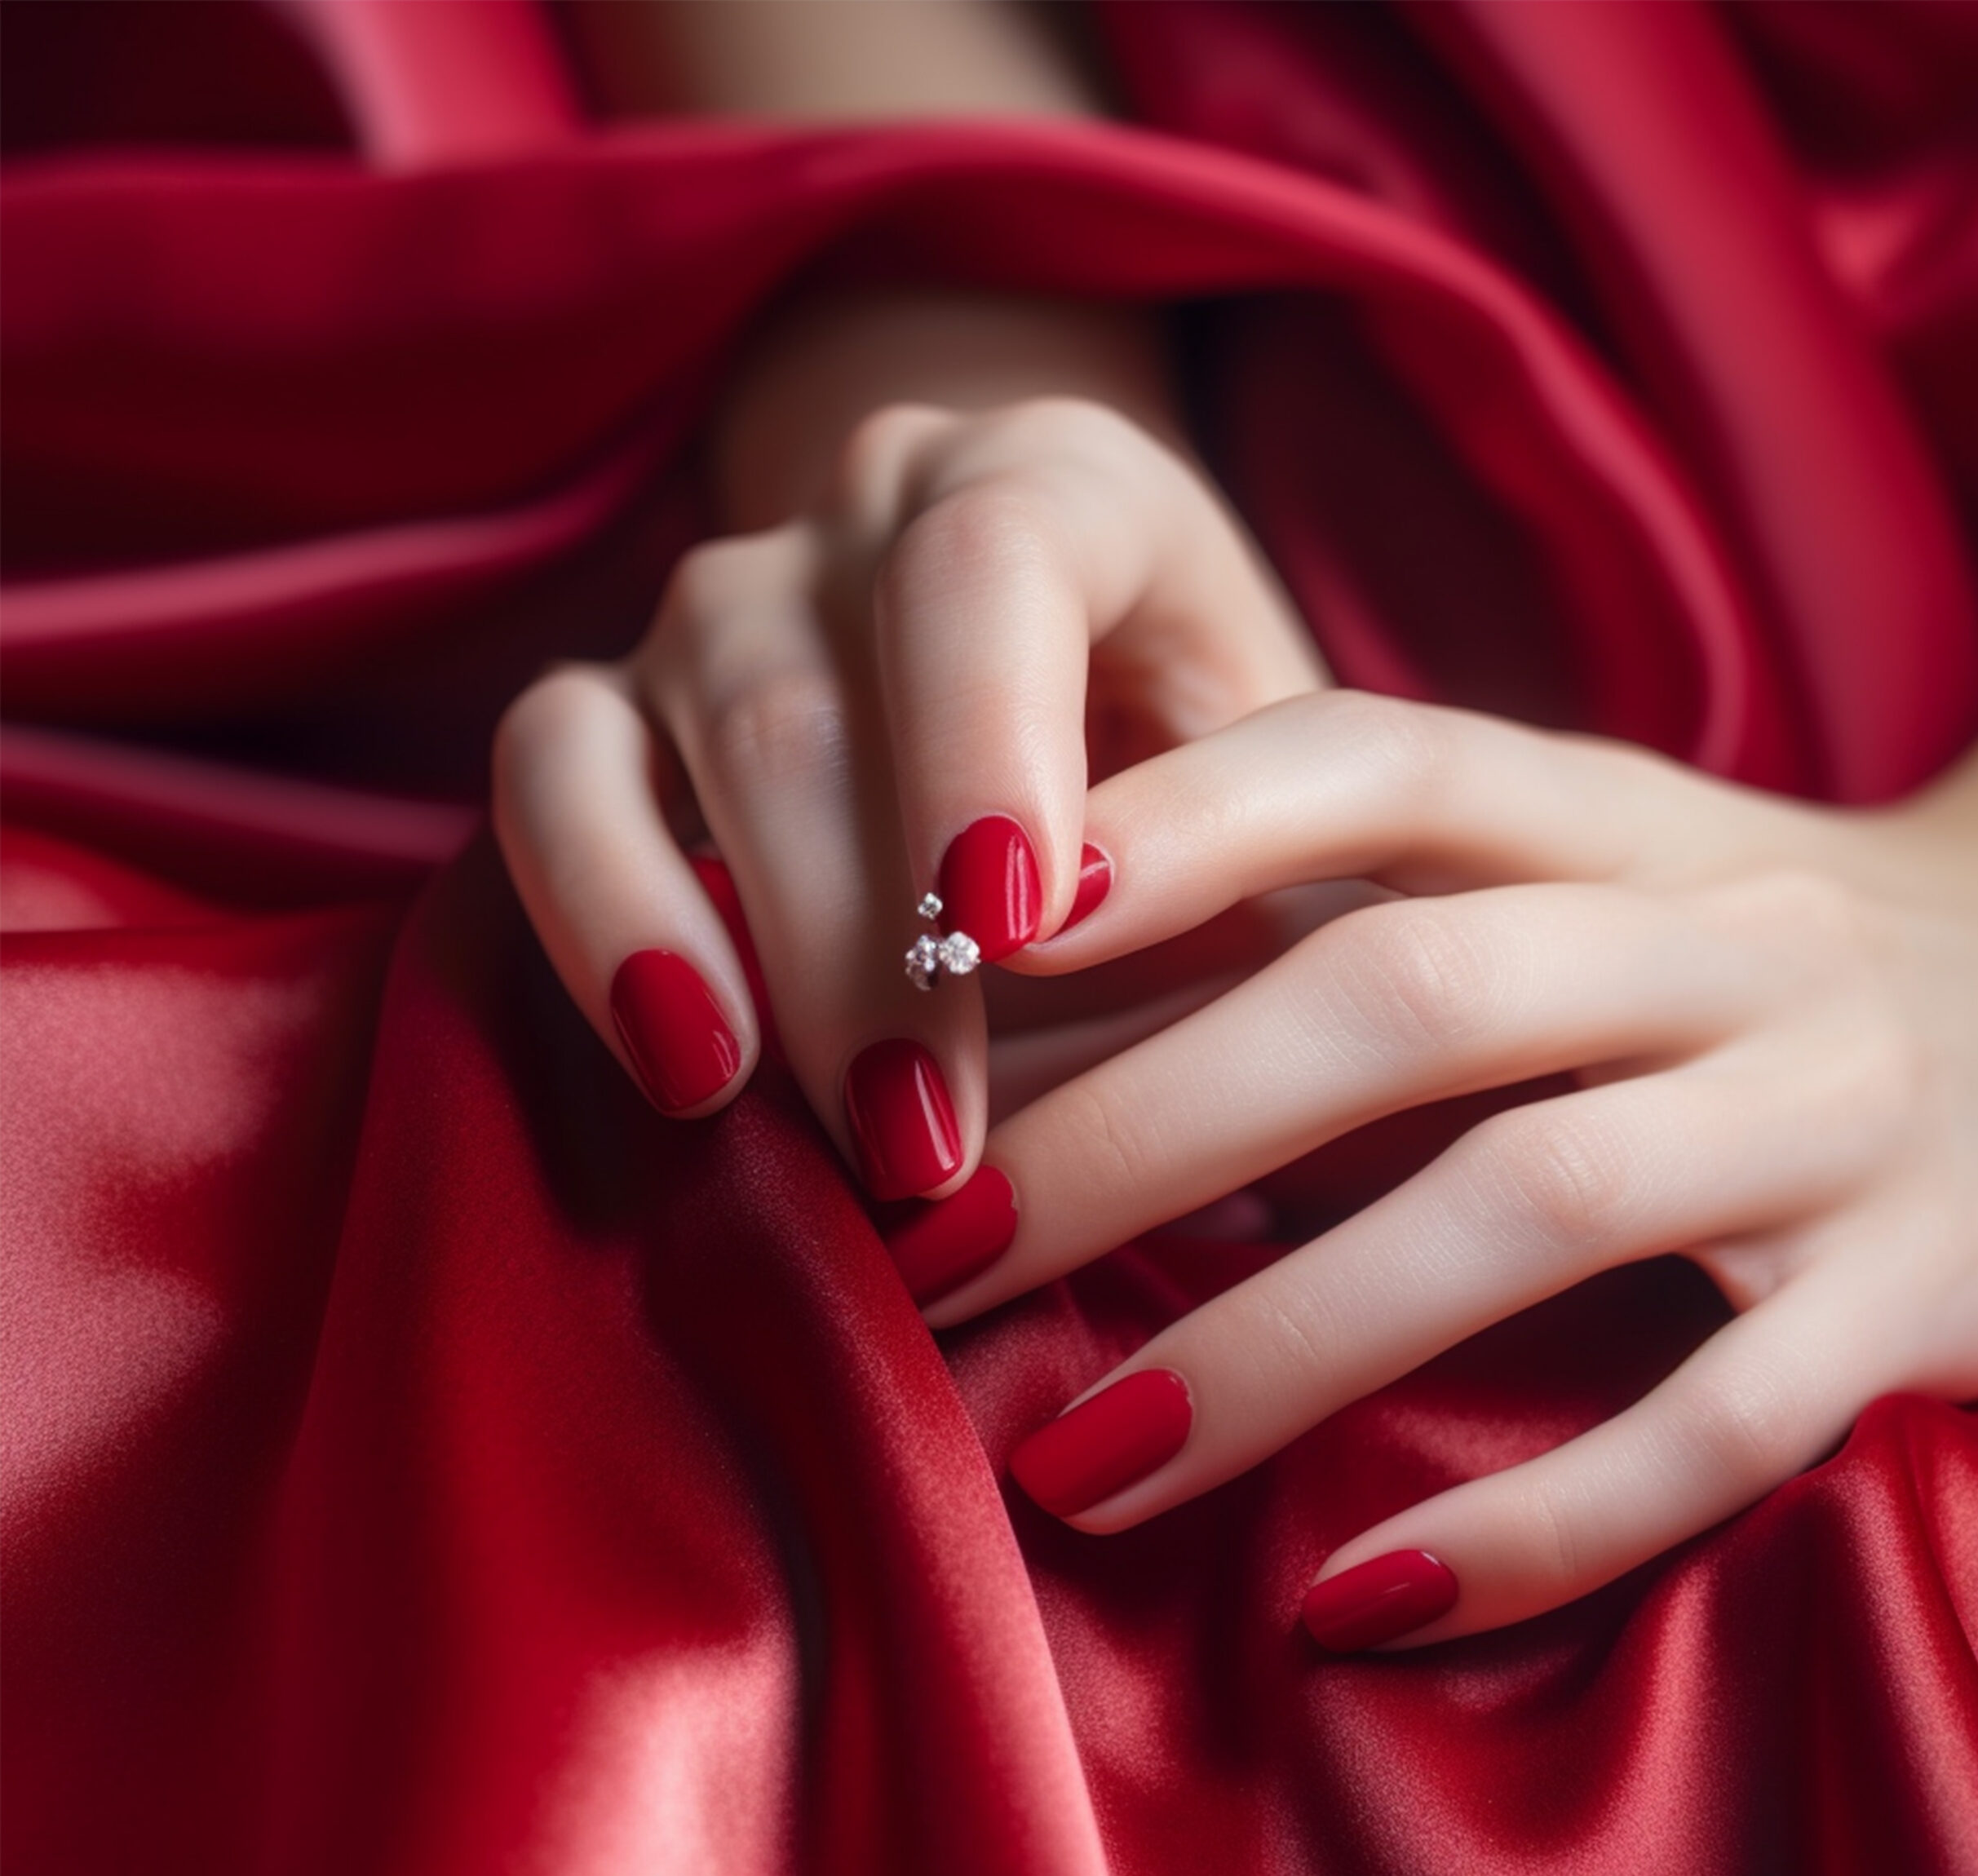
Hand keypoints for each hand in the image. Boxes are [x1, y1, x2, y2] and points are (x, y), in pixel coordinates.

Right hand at [490, 395, 1322, 1197]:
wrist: (1099, 723)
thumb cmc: (1221, 787)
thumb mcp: (1286, 807)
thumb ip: (1245, 884)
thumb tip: (1174, 1075)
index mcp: (1064, 486)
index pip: (995, 554)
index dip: (985, 733)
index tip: (1014, 926)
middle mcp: (873, 507)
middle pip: (818, 692)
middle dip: (871, 949)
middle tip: (937, 1147)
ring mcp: (729, 598)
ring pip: (695, 737)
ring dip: (765, 964)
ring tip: (846, 1141)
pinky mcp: (616, 700)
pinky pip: (551, 777)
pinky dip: (602, 923)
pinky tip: (692, 1071)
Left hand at [917, 658, 1977, 1649]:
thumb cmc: (1743, 971)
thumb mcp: (1586, 895)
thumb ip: (1362, 929)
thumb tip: (1041, 1013)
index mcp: (1613, 819)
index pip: (1374, 761)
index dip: (1173, 826)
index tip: (963, 925)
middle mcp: (1724, 940)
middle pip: (1404, 998)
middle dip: (1148, 1129)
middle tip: (944, 1255)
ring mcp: (1834, 1115)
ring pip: (1532, 1204)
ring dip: (1279, 1343)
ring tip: (1076, 1465)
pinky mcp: (1925, 1296)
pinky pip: (1723, 1421)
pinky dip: (1533, 1517)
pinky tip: (1352, 1601)